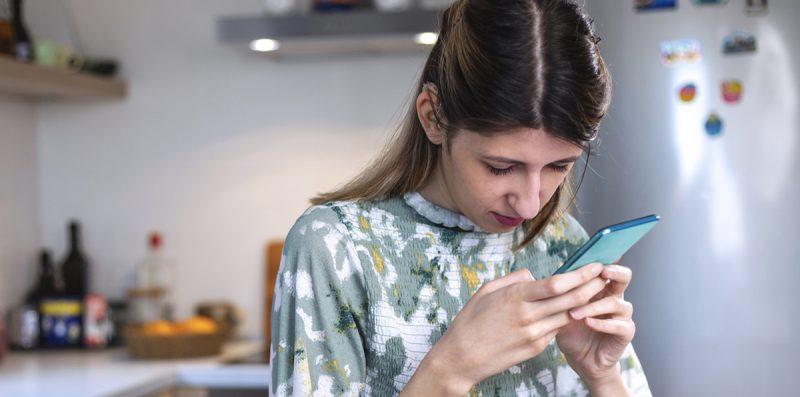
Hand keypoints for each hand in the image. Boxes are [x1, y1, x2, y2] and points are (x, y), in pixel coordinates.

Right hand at [403, 263, 607, 395]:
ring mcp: (534, 334)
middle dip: (592, 286)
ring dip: (586, 303)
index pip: (557, 284)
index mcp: (516, 297)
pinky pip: (557, 329)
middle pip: (571, 299)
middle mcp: (528, 316)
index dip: (580, 274)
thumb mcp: (487, 290)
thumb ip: (514, 280)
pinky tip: (575, 310)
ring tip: (598, 291)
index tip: (595, 265)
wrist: (462, 358)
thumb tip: (534, 277)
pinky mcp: (535, 348)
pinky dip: (566, 318)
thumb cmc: (470, 321)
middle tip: (606, 275)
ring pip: (569, 316)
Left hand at [555, 263, 635, 385]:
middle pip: (624, 278)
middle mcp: (614, 299)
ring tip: (574, 313)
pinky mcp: (625, 333)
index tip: (592, 259)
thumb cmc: (571, 331)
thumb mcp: (562, 310)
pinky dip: (603, 323)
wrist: (581, 359)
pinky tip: (588, 323)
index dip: (602, 261)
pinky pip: (620, 325)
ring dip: (594, 306)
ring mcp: (622, 316)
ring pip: (617, 303)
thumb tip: (539, 277)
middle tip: (603, 272)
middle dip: (615, 272)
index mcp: (600, 290)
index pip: (607, 269)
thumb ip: (560, 294)